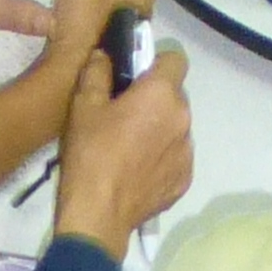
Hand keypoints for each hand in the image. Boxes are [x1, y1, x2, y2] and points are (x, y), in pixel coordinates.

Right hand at [54, 43, 193, 259]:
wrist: (98, 215)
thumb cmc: (90, 153)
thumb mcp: (84, 106)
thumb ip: (97, 72)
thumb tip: (104, 55)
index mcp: (162, 94)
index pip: (176, 60)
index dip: (156, 64)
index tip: (136, 77)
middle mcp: (183, 118)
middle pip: (175, 96)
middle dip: (154, 100)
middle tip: (124, 114)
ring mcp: (187, 152)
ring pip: (176, 127)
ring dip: (160, 129)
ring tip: (130, 147)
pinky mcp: (185, 179)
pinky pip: (176, 156)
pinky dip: (162, 158)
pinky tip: (137, 170)